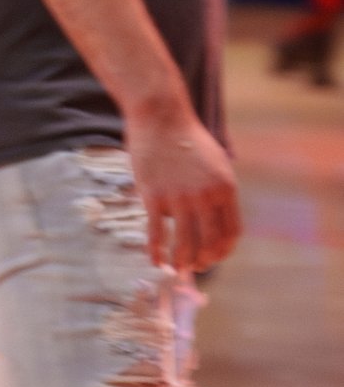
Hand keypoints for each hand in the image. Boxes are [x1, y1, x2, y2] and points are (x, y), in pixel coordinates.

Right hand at [126, 103, 240, 272]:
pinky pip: (157, 232)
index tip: (214, 257)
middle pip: (210, 241)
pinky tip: (155, 260)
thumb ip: (217, 190)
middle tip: (195, 267)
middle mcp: (206, 195)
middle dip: (204, 261)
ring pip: (184, 242)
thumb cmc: (186, 139)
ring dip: (182, 261)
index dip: (224, 251)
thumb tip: (213, 216)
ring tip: (177, 269)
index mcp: (226, 188)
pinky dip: (156, 251)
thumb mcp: (216, 162)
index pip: (232, 231)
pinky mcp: (154, 195)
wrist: (161, 117)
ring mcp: (179, 196)